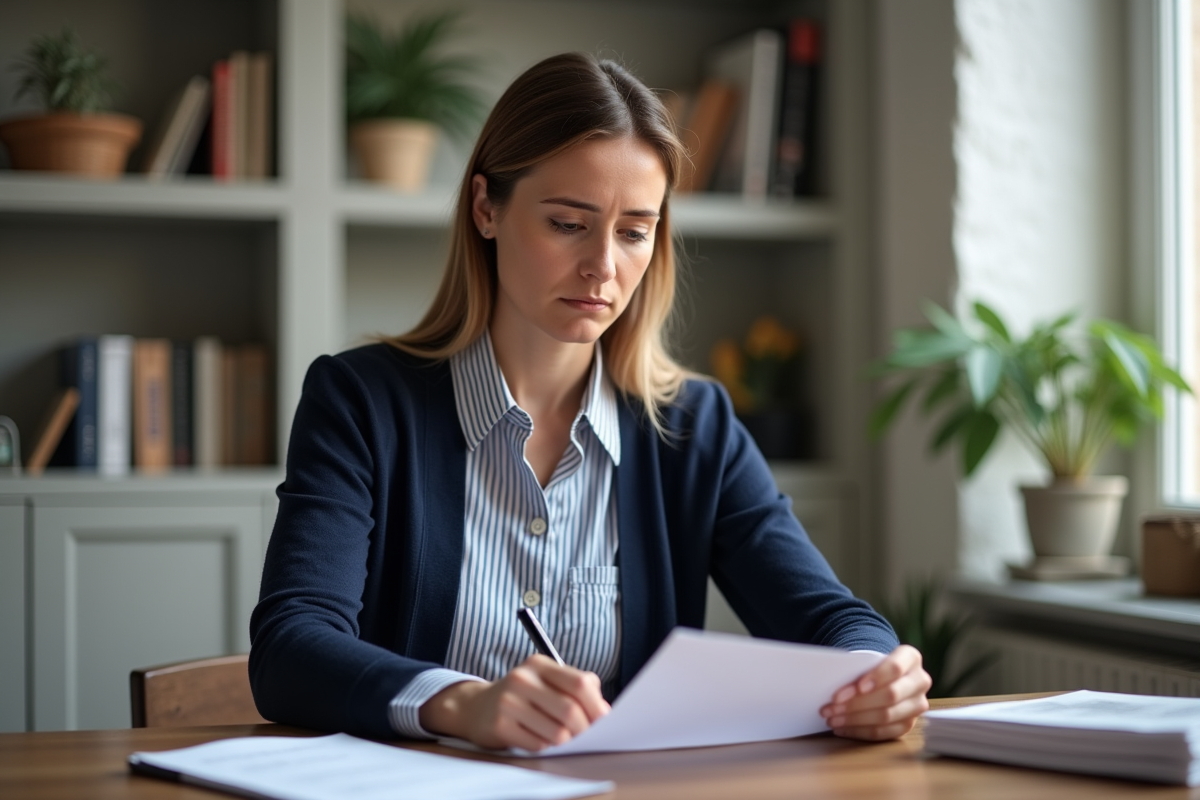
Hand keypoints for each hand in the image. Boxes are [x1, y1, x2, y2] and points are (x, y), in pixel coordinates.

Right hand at [418, 655, 609, 750]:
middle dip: (585, 729)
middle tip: (588, 737)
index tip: (604, 720)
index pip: (579, 683)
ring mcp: (508, 702)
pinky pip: (537, 744)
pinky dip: (546, 747)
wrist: (476, 707)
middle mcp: (523, 678)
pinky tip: (540, 739)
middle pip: (570, 710)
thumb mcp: (545, 681)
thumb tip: (604, 712)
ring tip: (562, 738)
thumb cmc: (522, 696)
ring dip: (566, 741)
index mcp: (539, 664)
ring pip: (556, 732)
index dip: (596, 705)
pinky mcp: (499, 725)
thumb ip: (574, 689)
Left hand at [820, 644, 930, 740]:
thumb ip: (857, 667)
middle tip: (831, 707)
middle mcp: (920, 681)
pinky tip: (842, 728)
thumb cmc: (872, 664)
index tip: (858, 687)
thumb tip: (831, 681)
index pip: (895, 668)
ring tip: (832, 719)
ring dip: (855, 719)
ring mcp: (917, 705)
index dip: (877, 677)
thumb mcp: (868, 659)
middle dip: (857, 703)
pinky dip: (860, 732)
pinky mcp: (909, 724)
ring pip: (887, 716)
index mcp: (911, 658)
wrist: (885, 674)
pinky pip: (885, 733)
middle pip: (890, 695)